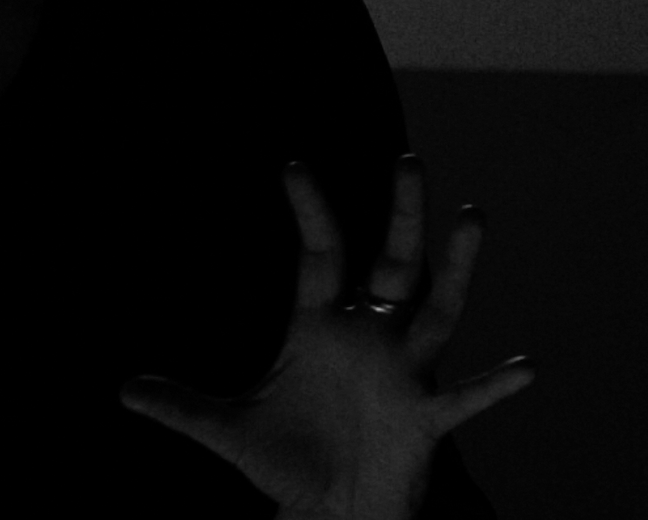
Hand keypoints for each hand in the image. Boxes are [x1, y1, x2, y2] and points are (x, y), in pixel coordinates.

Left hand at [120, 157, 531, 519]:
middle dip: (400, 214)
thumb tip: (122, 389)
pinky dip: (494, 384)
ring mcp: (403, 372)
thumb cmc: (287, 463)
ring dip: (457, 267)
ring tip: (473, 217)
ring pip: (438, 308)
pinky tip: (525, 366)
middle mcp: (369, 335)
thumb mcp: (230, 431)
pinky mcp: (425, 418)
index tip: (292, 165)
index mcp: (320, 326)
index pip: (317, 255)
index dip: (307, 212)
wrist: (331, 513)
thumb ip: (182, 407)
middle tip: (407, 162)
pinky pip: (464, 397)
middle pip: (391, 262)